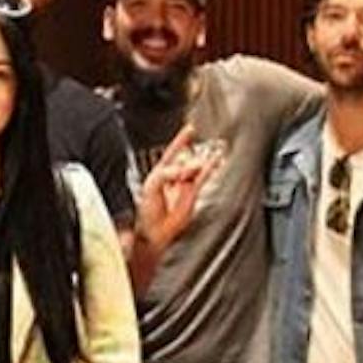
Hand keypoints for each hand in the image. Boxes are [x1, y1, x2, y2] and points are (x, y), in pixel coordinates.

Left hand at [137, 126, 225, 256]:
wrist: (155, 233)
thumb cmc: (147, 213)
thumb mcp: (151, 186)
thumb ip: (167, 173)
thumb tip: (185, 168)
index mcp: (160, 172)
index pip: (172, 151)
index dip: (181, 140)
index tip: (191, 129)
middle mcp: (173, 177)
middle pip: (186, 159)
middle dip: (191, 156)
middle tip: (195, 156)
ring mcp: (184, 185)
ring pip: (196, 168)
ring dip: (204, 160)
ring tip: (213, 151)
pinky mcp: (192, 194)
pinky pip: (203, 178)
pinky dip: (210, 169)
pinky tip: (216, 161)